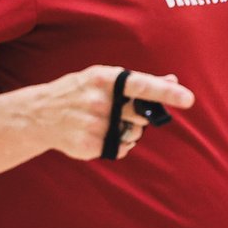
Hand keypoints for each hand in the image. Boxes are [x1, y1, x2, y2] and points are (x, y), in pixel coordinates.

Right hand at [25, 66, 192, 160]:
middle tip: (121, 110)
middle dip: (139, 115)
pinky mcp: (90, 145)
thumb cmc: (79, 91)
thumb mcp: (104, 79)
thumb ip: (139, 82)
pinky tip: (97, 134)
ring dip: (128, 131)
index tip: (188, 99)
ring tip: (104, 122)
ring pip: (134, 134)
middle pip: (142, 115)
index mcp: (104, 79)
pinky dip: (117, 144)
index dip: (166, 92)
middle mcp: (99, 102)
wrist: (39, 114)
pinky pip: (121, 149)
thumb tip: (173, 81)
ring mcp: (94, 125)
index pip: (141, 85)